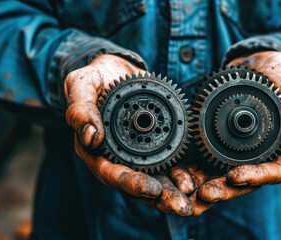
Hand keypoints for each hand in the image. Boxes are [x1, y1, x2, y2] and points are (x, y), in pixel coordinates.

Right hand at [64, 54, 192, 215]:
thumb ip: (81, 109)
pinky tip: (199, 179)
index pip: (111, 174)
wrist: (117, 71)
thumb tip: (90, 137)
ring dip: (175, 191)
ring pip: (156, 179)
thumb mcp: (82, 85)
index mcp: (95, 150)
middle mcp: (116, 158)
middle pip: (138, 184)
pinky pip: (168, 163)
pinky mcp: (154, 148)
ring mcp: (136, 156)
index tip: (151, 190)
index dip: (131, 183)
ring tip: (194, 199)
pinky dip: (182, 173)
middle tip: (181, 207)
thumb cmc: (96, 79)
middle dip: (160, 197)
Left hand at [184, 51, 280, 215]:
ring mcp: (236, 153)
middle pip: (243, 181)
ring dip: (203, 186)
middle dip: (224, 190)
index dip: (255, 177)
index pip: (273, 172)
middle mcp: (259, 157)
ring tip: (185, 190)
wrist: (258, 64)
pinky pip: (204, 160)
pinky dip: (191, 169)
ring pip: (220, 176)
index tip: (235, 176)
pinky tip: (176, 173)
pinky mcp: (217, 145)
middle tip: (204, 194)